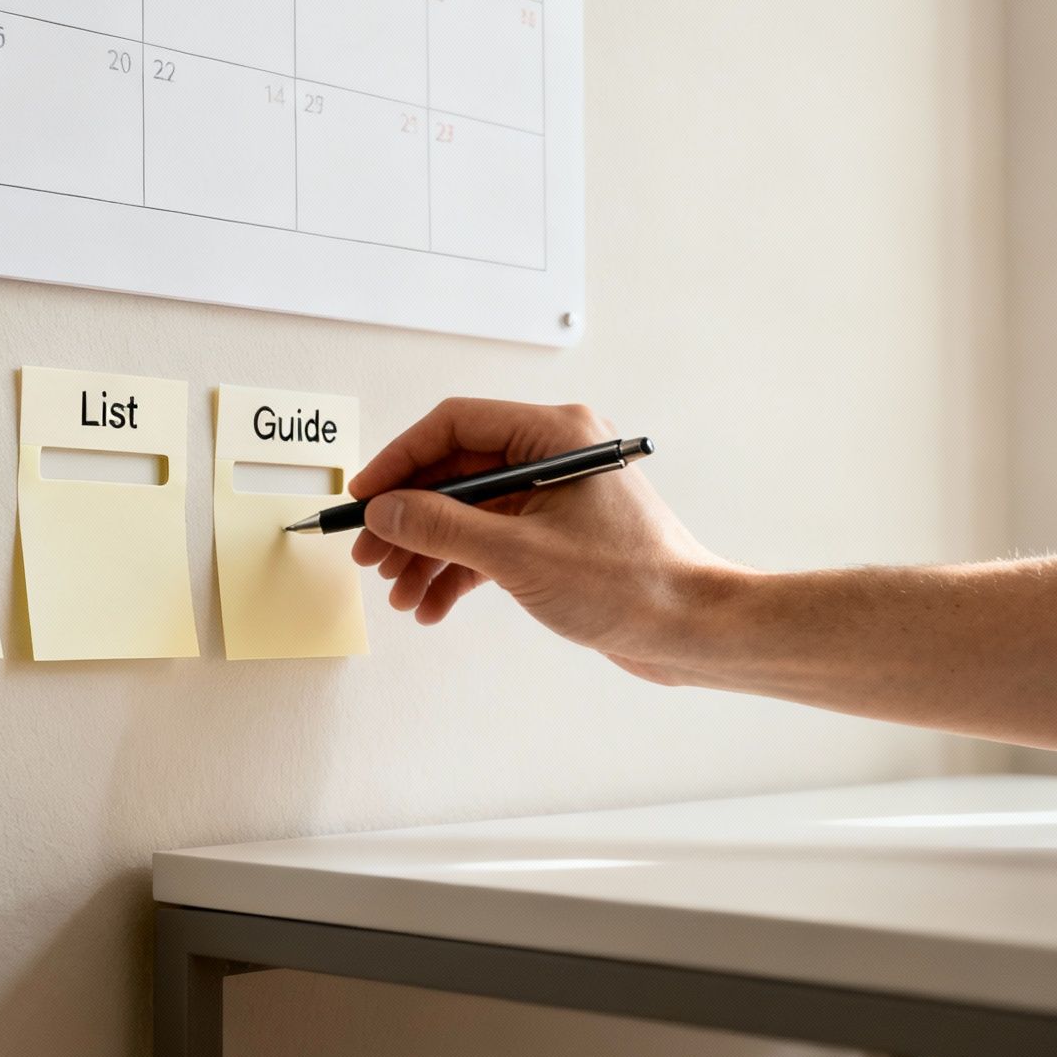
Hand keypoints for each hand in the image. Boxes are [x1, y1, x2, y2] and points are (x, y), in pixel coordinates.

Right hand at [350, 398, 735, 679]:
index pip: (455, 426)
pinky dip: (459, 572)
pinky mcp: (557, 536)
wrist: (690, 630)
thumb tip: (386, 511)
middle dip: (409, 520)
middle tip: (370, 555)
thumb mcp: (517, 555)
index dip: (400, 460)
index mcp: (554, 436)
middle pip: (456, 473)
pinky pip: (491, 542)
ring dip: (429, 554)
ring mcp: (554, 497)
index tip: (365, 496)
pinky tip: (434, 605)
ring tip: (401, 594)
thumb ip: (441, 528)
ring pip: (468, 514)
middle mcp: (553, 456)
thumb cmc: (631, 583)